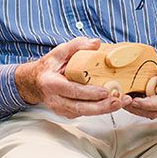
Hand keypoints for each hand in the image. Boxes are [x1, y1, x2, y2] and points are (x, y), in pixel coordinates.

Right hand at [14, 38, 131, 118]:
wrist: (35, 82)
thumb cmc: (48, 66)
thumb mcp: (59, 52)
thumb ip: (76, 45)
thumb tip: (96, 44)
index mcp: (51, 83)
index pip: (72, 90)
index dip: (89, 92)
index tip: (105, 91)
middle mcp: (55, 99)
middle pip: (80, 107)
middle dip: (102, 106)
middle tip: (119, 101)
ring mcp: (61, 109)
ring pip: (84, 112)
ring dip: (104, 109)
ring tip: (121, 102)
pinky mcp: (67, 113)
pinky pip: (84, 113)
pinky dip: (99, 109)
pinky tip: (112, 103)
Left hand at [127, 55, 156, 119]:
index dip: (147, 103)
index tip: (134, 100)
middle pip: (155, 112)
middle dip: (136, 108)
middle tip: (121, 101)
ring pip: (154, 114)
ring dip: (137, 110)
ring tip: (123, 101)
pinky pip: (155, 112)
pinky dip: (142, 109)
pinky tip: (132, 101)